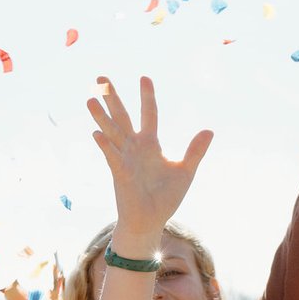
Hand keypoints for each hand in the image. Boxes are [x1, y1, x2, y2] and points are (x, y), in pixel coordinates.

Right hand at [85, 77, 212, 238]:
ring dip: (101, 116)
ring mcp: (125, 159)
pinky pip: (111, 156)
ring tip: (90, 99)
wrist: (151, 221)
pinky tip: (96, 133)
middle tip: (100, 78)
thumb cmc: (165, 198)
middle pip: (122, 117)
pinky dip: (105, 145)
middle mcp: (134, 148)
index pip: (149, 114)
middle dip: (112, 98)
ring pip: (111, 132)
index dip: (147, 96)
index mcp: (150, 145)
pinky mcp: (120, 174)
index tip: (144, 78)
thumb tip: (209, 130)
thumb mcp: (185, 171)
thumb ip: (194, 151)